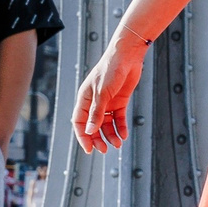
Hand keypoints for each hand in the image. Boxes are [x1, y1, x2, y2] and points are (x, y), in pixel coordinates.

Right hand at [71, 33, 148, 152]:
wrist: (128, 56)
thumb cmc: (110, 69)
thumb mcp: (102, 92)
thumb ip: (96, 112)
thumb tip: (90, 130)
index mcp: (84, 99)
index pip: (79, 122)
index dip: (83, 136)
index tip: (89, 149)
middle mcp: (94, 102)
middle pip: (93, 126)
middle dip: (97, 138)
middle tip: (104, 150)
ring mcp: (108, 102)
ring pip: (106, 124)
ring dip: (111, 135)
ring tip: (117, 145)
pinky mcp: (120, 101)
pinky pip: (119, 118)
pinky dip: (121, 127)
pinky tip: (124, 135)